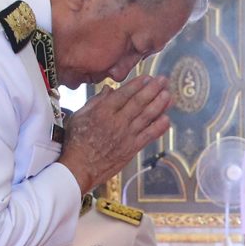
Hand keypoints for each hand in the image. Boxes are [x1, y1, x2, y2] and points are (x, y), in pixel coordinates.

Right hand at [58, 75, 172, 194]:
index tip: (148, 77)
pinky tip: (166, 119)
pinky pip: (148, 136)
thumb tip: (109, 89)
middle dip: (153, 89)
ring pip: (146, 117)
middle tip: (163, 80)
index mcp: (103, 112)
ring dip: (159, 105)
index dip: (138, 84)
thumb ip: (95, 101)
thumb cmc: (76, 142)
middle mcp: (117, 122)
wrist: (79, 168)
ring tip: (168, 95)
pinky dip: (158, 127)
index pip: (124, 94)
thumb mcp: (79, 116)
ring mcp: (126, 135)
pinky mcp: (131, 148)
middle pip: (139, 102)